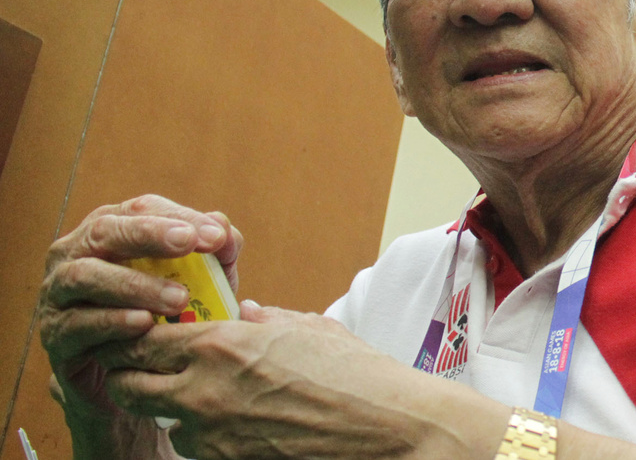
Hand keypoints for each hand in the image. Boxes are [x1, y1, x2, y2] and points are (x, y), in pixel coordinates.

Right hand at [38, 194, 241, 455]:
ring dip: (134, 284)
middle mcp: (76, 252)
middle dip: (148, 234)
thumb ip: (214, 255)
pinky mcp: (55, 334)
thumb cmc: (166, 315)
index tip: (217, 236)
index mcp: (112, 229)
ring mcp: (59, 292)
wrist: (131, 375)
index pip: (142, 209)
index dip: (179, 216)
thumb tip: (226, 231)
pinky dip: (112, 321)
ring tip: (178, 299)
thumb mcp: (200, 282)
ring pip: (86, 276)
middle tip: (188, 243)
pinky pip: (77, 323)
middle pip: (105, 231)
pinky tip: (144, 324)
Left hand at [94, 303, 509, 458]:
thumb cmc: (354, 372)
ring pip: (165, 423)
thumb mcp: (309, 328)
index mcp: (220, 345)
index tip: (149, 334)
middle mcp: (203, 392)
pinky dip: (209, 437)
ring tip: (215, 399)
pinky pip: (199, 450)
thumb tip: (248, 312)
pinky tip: (243, 424)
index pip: (140, 340)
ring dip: (177, 411)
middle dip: (136, 376)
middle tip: (159, 369)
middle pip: (127, 387)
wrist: (385, 426)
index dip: (137, 337)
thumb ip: (268, 318)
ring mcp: (213, 437)